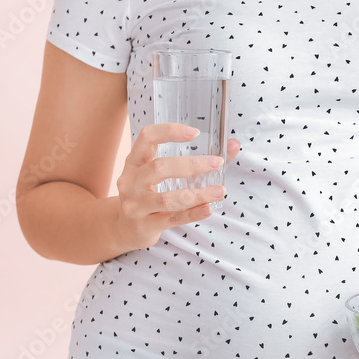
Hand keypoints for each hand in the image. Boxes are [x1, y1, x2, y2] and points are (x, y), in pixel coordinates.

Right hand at [115, 123, 239, 249]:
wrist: (125, 227)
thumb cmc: (150, 193)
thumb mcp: (163, 173)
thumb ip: (200, 158)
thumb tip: (234, 144)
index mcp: (135, 161)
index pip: (147, 137)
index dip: (169, 131)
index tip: (195, 132)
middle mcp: (131, 181)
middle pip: (159, 167)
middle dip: (192, 165)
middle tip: (217, 163)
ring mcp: (135, 205)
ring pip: (167, 199)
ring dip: (197, 194)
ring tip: (220, 191)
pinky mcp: (145, 225)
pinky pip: (172, 219)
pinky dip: (193, 214)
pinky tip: (209, 208)